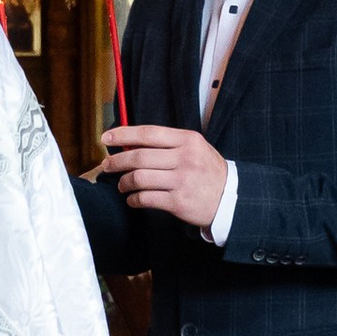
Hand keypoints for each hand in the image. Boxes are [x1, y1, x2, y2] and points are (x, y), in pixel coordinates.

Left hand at [101, 124, 230, 227]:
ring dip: (124, 182)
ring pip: (139, 178)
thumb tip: (130, 144)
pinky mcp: (178, 202)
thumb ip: (167, 144)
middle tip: (107, 166)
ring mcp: (181, 181)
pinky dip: (134, 200)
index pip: (148, 133)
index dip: (123, 135)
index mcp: (187, 140)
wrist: (230, 198)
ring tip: (122, 185)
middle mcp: (185, 158)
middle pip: (139, 157)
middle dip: (117, 162)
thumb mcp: (195, 148)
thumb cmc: (207, 171)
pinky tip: (133, 199)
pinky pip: (145, 198)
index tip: (106, 138)